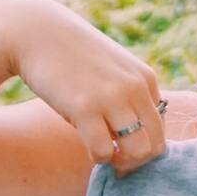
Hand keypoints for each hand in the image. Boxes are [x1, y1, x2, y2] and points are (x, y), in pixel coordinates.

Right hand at [0, 0, 167, 176]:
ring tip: (102, 152)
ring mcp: (112, 97)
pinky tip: (84, 143)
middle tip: (114, 158)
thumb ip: (129, 97)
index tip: (122, 145)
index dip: (142, 143)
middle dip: (136, 161)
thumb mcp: (112, 71)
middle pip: (156, 145)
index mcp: (146, 79)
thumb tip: (134, 139)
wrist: (35, 33)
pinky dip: (97, 157)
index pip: (161, 128)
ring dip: (120, 162)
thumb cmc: (72, 58)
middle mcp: (135, 88)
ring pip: (138, 152)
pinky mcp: (85, 107)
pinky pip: (104, 151)